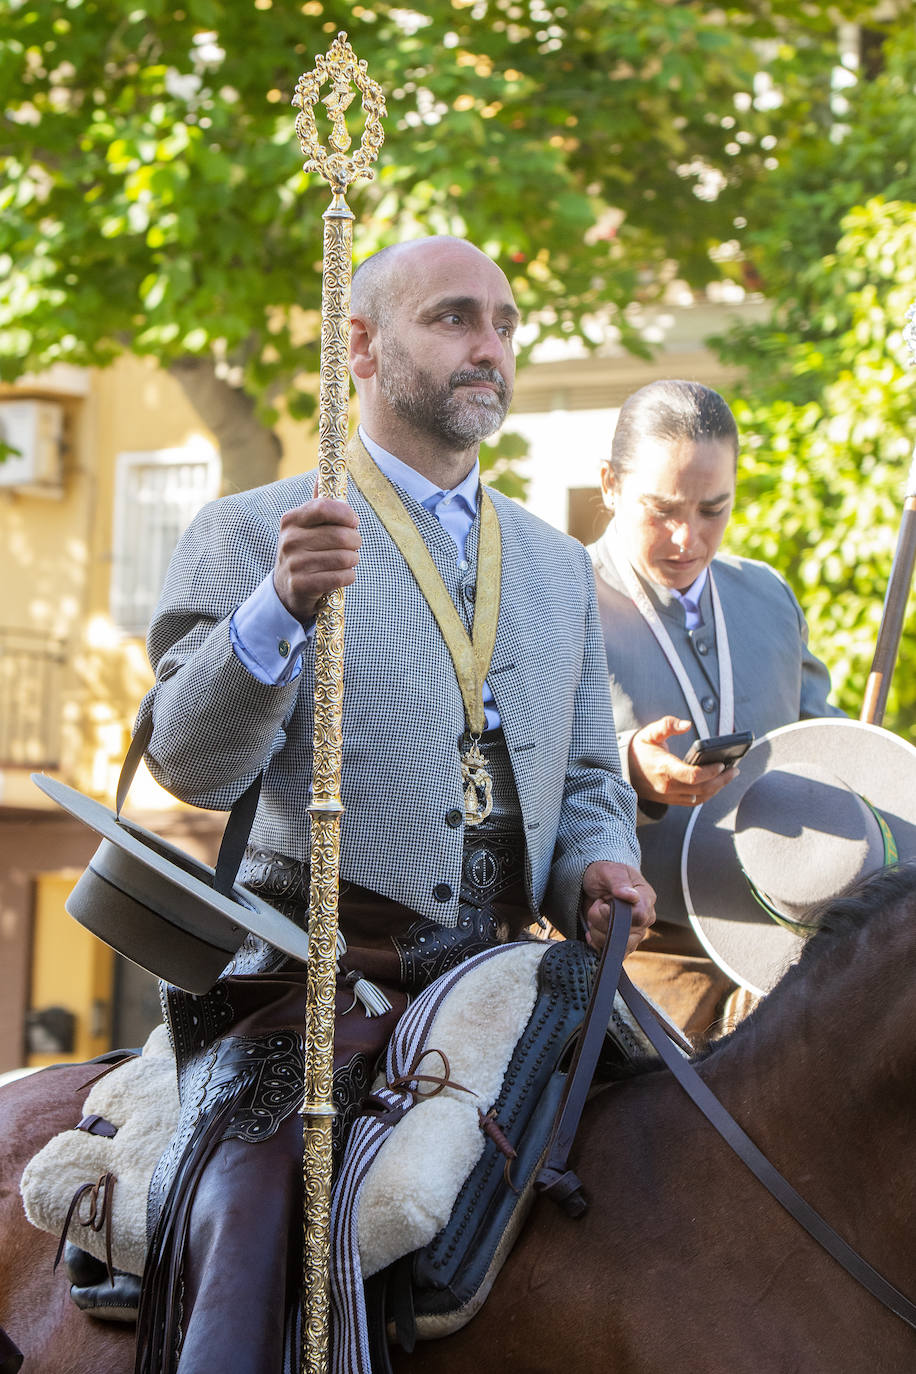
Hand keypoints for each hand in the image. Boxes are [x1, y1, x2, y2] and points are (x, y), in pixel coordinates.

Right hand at [273, 497, 360, 622]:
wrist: (286, 587)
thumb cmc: (305, 550)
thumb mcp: (306, 526)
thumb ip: (318, 504)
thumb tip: (321, 474)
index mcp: (291, 519)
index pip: (325, 507)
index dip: (346, 514)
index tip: (353, 522)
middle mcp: (290, 540)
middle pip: (341, 535)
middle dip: (355, 541)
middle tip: (354, 545)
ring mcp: (294, 563)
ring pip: (343, 557)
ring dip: (353, 560)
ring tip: (349, 560)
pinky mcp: (301, 585)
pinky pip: (340, 577)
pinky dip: (349, 576)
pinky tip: (344, 574)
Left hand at [581, 861, 654, 954]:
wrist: (595, 884)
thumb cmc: (604, 874)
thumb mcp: (609, 871)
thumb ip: (619, 882)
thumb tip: (631, 896)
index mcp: (646, 898)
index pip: (640, 917)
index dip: (616, 915)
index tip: (602, 904)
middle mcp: (644, 918)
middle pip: (626, 935)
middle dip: (602, 922)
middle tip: (597, 905)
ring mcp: (635, 933)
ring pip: (617, 946)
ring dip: (597, 932)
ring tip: (595, 915)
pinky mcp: (623, 943)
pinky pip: (611, 952)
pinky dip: (596, 943)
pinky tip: (593, 929)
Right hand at [628, 716, 737, 808]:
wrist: (622, 770)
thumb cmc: (639, 750)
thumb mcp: (649, 733)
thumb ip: (667, 725)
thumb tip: (687, 725)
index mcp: (663, 768)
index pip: (691, 775)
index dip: (710, 771)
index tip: (721, 763)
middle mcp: (667, 785)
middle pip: (701, 788)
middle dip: (721, 779)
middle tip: (734, 769)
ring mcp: (669, 795)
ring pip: (700, 797)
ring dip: (717, 788)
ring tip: (729, 775)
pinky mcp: (670, 800)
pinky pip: (694, 801)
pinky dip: (708, 794)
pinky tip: (716, 784)